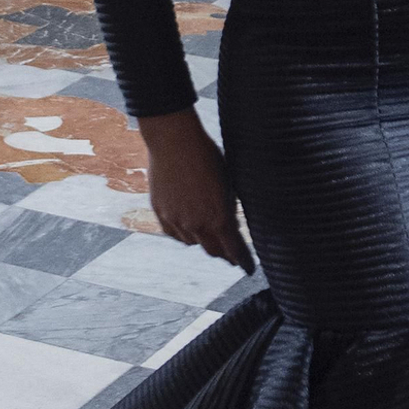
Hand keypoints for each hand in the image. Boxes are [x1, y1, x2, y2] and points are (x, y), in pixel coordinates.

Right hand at [137, 109, 252, 268]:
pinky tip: (189, 230)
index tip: (248, 268)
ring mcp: (176, 220)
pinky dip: (184, 235)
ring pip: (193, 243)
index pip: (234, 249)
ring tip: (210, 237)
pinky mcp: (160, 212)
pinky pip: (174, 234)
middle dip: (224, 254)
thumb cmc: (207, 156)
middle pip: (213, 250)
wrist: (174, 141)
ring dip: (203, 242)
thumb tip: (231, 226)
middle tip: (231, 255)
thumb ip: (228, 209)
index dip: (243, 261)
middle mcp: (196, 224)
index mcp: (218, 218)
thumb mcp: (227, 184)